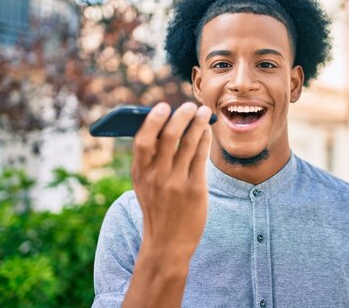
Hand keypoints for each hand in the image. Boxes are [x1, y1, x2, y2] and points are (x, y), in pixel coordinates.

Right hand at [131, 101, 211, 257]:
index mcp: (140, 174)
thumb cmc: (158, 209)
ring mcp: (176, 183)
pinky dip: (204, 140)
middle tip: (189, 105)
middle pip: (168, 137)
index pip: (142, 141)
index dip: (153, 121)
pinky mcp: (194, 190)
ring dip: (198, 123)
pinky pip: (201, 157)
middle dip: (180, 117)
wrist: (167, 244)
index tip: (163, 106)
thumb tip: (166, 126)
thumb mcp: (145, 186)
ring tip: (205, 112)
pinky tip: (208, 131)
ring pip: (188, 144)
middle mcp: (156, 177)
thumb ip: (151, 161)